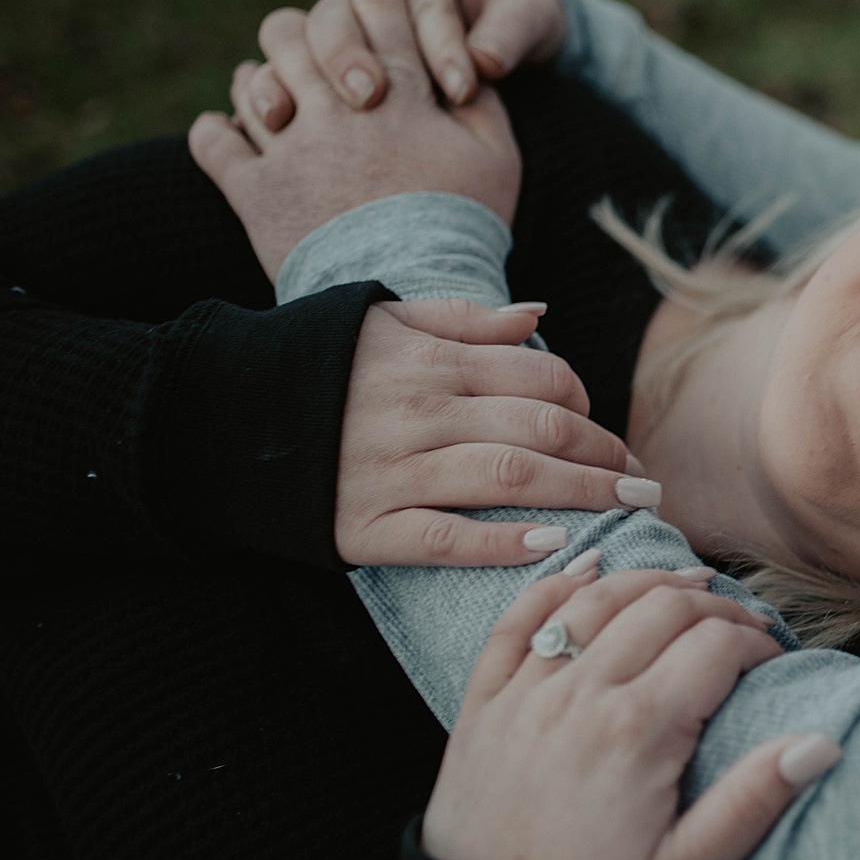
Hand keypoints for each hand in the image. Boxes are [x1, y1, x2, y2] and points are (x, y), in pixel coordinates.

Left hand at [189, 0, 521, 280]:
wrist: (416, 297)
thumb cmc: (464, 226)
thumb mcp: (497, 158)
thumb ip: (480, 100)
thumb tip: (461, 59)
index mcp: (398, 94)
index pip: (374, 6)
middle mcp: (337, 110)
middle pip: (296, 30)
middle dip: (304, 32)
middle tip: (313, 54)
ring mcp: (291, 149)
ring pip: (252, 79)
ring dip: (262, 79)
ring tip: (278, 97)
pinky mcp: (255, 191)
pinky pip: (213, 141)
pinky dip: (217, 131)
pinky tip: (233, 134)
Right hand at [246, 0, 564, 126]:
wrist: (499, 51)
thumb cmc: (517, 24)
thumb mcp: (529, 17)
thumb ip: (509, 34)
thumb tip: (484, 61)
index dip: (438, 41)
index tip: (462, 91)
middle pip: (340, 9)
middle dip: (354, 51)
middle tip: (375, 96)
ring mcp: (340, 30)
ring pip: (302, 35)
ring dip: (313, 76)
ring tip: (330, 116)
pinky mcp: (320, 70)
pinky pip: (283, 72)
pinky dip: (277, 93)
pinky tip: (281, 124)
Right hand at [337, 301, 659, 566]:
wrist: (215, 418)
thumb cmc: (316, 366)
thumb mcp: (386, 322)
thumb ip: (465, 320)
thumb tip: (538, 314)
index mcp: (432, 363)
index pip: (540, 376)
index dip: (586, 402)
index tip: (604, 429)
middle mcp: (419, 413)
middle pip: (542, 427)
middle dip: (605, 454)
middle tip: (644, 479)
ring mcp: (393, 472)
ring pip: (511, 478)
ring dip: (584, 495)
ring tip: (631, 507)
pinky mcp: (365, 527)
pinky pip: (445, 539)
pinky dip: (502, 543)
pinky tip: (554, 544)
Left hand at [423, 567, 837, 859]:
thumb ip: (753, 801)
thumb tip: (821, 743)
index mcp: (638, 732)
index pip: (715, 645)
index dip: (756, 640)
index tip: (772, 657)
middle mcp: (580, 697)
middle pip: (662, 607)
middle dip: (715, 605)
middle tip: (740, 626)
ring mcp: (526, 696)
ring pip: (595, 599)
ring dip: (647, 581)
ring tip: (685, 586)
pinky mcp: (483, 706)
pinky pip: (515, 621)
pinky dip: (553, 586)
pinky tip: (586, 572)